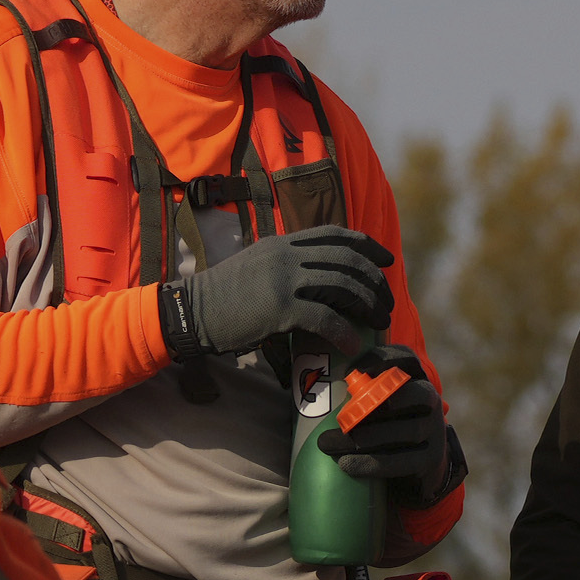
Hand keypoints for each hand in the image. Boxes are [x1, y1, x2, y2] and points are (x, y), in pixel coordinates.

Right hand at [166, 226, 393, 358]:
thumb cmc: (222, 296)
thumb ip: (284, 264)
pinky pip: (325, 319)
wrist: (191, 311)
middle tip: (387, 302)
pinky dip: (345, 332)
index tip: (386, 259)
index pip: (335, 235)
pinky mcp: (279, 308)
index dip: (367, 245)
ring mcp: (284, 280)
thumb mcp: (256, 265)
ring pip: (343, 285)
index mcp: (282, 242)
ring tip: (381, 323)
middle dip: (374, 281)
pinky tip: (355, 344)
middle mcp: (287, 255)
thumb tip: (314, 278)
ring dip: (368, 305)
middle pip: (346, 260)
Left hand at [317, 353, 454, 500]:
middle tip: (343, 413)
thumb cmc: (384, 423)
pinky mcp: (430, 460)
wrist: (416, 463)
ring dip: (365, 438)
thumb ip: (358, 390)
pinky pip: (403, 462)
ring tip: (328, 444)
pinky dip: (372, 464)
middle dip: (378, 401)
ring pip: (406, 431)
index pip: (407, 358)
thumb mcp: (377, 400)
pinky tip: (346, 464)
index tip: (351, 371)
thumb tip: (311, 384)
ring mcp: (434, 430)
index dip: (382, 360)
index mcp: (415, 377)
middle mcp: (431, 400)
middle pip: (415, 393)